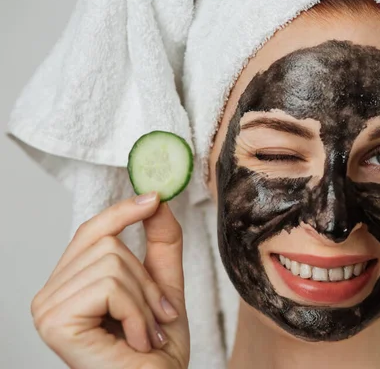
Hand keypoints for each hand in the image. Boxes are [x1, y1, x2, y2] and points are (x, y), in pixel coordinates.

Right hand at [30, 193, 189, 368]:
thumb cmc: (156, 349)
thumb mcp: (164, 286)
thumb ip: (161, 244)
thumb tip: (157, 201)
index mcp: (72, 282)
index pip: (92, 231)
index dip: (122, 211)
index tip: (154, 197)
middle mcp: (51, 292)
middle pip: (108, 245)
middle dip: (146, 281)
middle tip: (158, 317)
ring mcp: (47, 307)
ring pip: (112, 264)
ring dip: (145, 302)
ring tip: (147, 334)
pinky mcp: (54, 321)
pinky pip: (109, 287)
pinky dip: (137, 315)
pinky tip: (137, 343)